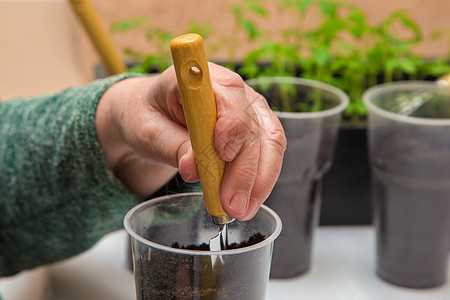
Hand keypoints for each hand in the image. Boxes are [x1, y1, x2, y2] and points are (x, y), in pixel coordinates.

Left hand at [96, 63, 285, 220]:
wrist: (154, 115)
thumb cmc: (149, 116)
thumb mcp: (148, 130)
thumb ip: (172, 146)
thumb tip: (194, 169)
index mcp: (201, 78)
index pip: (230, 97)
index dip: (232, 127)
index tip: (223, 156)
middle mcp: (233, 90)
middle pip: (255, 127)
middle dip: (246, 171)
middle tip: (232, 206)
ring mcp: (249, 109)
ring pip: (271, 143)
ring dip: (259, 181)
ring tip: (241, 210)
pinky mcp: (256, 129)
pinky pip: (269, 154)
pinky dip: (260, 181)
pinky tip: (248, 201)